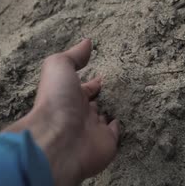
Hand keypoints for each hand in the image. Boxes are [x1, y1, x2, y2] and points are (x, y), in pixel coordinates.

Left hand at [3, 39, 119, 185]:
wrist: (58, 139)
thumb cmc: (56, 99)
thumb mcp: (59, 66)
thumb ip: (74, 56)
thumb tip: (87, 42)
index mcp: (68, 97)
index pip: (85, 88)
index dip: (93, 82)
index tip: (104, 76)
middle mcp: (80, 114)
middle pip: (95, 104)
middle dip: (104, 97)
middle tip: (120, 88)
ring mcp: (93, 130)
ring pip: (105, 118)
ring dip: (113, 111)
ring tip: (128, 101)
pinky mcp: (107, 143)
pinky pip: (115, 134)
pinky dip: (119, 127)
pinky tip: (125, 119)